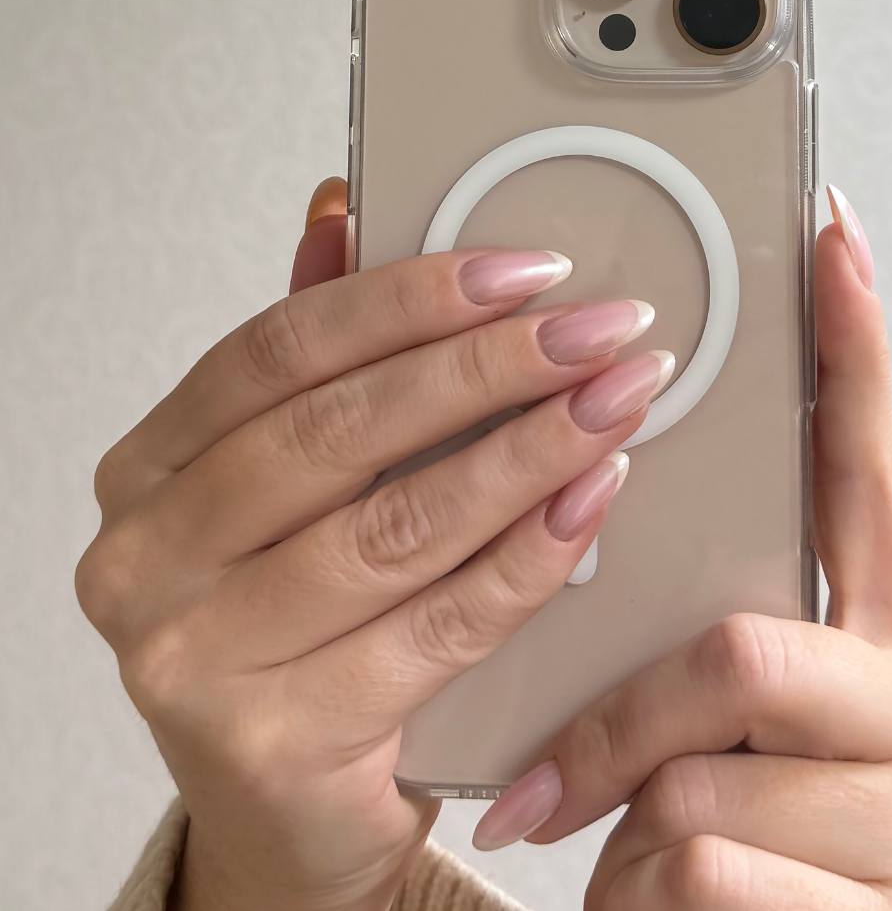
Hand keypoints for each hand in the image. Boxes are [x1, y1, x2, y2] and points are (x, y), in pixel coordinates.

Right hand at [76, 178, 672, 910]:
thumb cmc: (296, 624)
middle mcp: (146, 558)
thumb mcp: (288, 487)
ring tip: (614, 400)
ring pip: (394, 526)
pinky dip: (525, 558)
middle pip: (340, 430)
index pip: (278, 351)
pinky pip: (435, 628)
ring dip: (525, 452)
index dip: (407, 298)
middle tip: (595, 329)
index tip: (525, 270)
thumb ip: (310, 358)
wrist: (288, 814)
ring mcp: (194, 659)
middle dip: (487, 368)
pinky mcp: (274, 743)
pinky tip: (589, 502)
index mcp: (146, 468)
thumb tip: (339, 208)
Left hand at [472, 187, 891, 909]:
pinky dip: (641, 909)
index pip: (873, 476)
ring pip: (706, 780)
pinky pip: (709, 873)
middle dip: (622, 726)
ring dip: (630, 840)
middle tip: (553, 787)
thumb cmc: (776, 884)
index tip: (831, 234)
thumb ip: (697, 660)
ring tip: (640, 886)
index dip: (853, 353)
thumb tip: (591, 547)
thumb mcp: (741, 754)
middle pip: (744, 651)